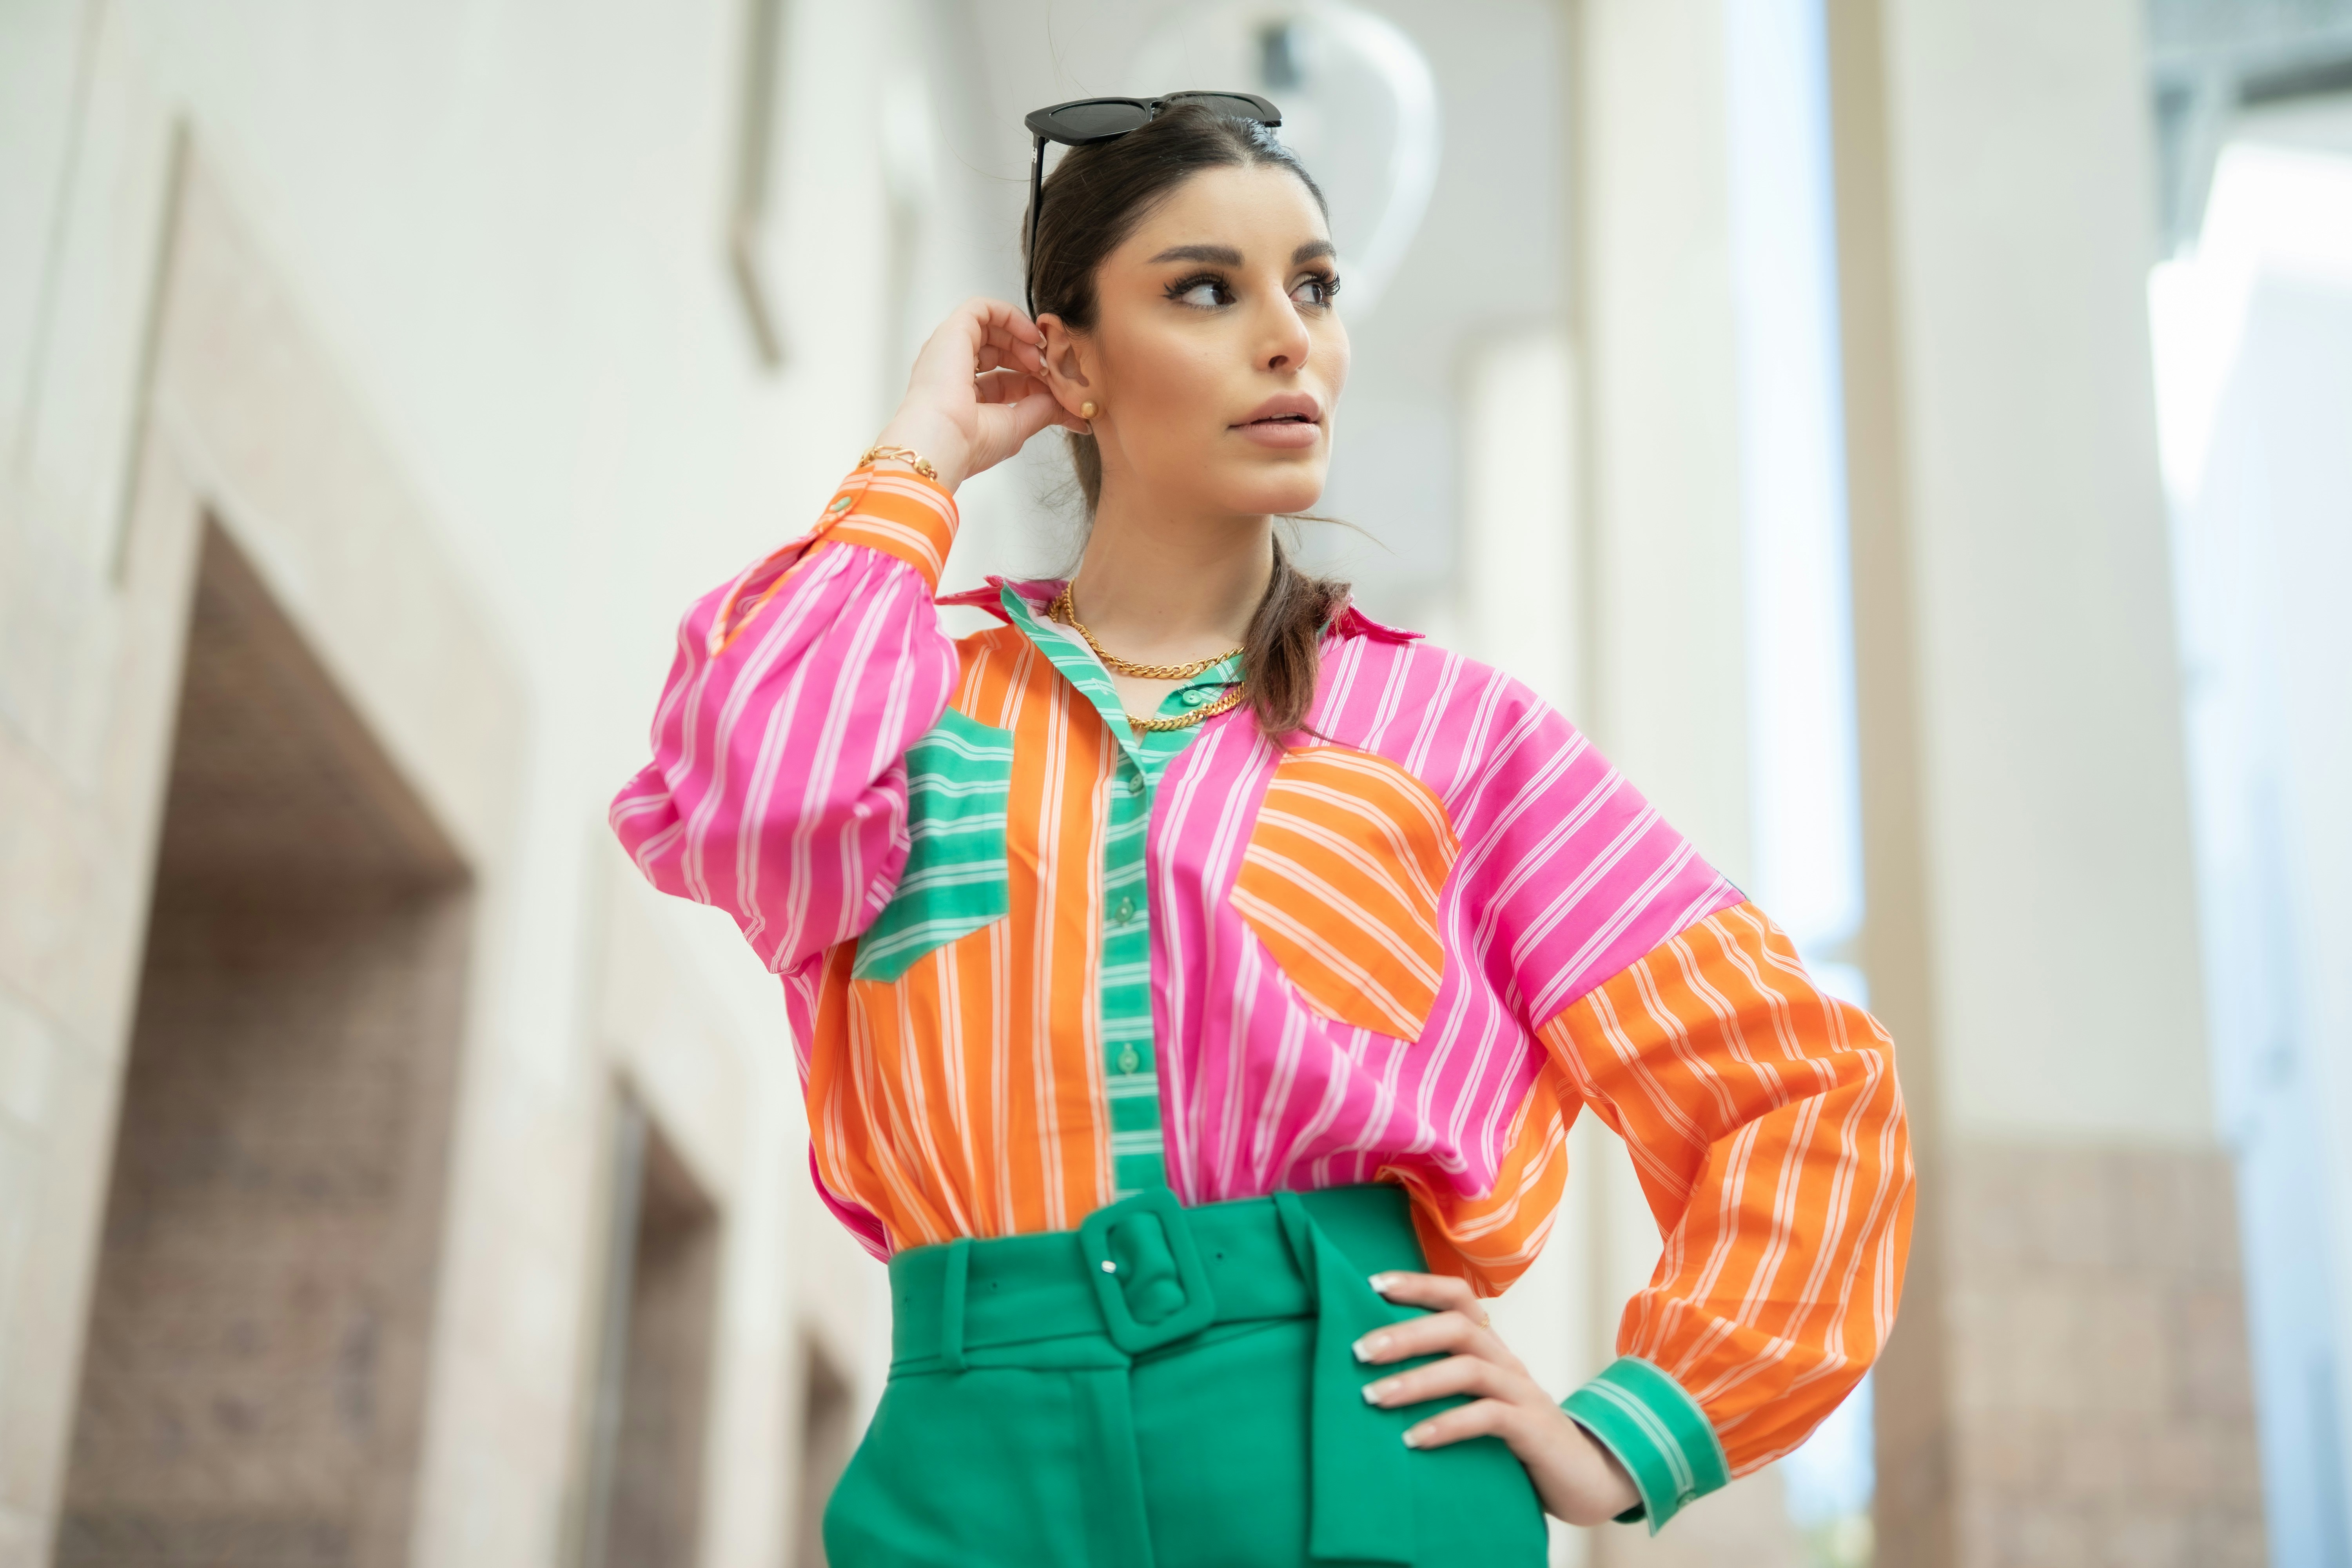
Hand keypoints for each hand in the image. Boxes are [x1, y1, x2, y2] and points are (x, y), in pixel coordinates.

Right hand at [873, 298, 1083, 492]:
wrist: (945, 440)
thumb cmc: (969, 442)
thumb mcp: (1017, 427)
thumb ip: (1042, 410)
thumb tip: (1066, 407)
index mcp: (962, 397)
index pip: (1005, 380)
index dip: (1033, 380)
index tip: (1057, 389)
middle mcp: (953, 371)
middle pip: (997, 351)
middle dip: (1028, 356)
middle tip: (1050, 368)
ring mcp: (950, 350)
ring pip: (990, 327)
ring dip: (1022, 337)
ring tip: (1040, 354)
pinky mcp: (952, 331)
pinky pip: (982, 308)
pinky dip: (1010, 315)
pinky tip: (1031, 334)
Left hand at [1357, 1270, 1641, 1527]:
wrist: (1587, 1482)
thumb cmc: (1518, 1443)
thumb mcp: (1478, 1405)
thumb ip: (1443, 1387)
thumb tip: (1373, 1377)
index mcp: (1493, 1351)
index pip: (1460, 1298)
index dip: (1419, 1285)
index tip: (1372, 1285)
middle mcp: (1508, 1364)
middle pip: (1458, 1327)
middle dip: (1406, 1334)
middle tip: (1359, 1351)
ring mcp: (1524, 1395)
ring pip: (1469, 1369)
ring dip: (1417, 1380)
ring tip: (1374, 1397)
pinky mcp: (1534, 1430)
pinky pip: (1489, 1417)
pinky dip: (1448, 1425)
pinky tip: (1414, 1439)